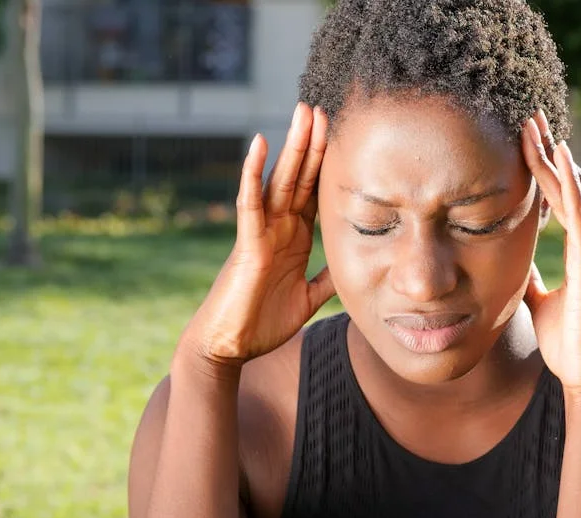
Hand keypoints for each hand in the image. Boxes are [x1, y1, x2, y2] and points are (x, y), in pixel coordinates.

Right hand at [178, 103, 335, 367]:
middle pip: (299, 177)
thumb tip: (352, 268)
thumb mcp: (308, 298)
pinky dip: (254, 173)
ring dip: (292, 146)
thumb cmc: (262, 323)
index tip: (344, 135)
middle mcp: (278, 228)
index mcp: (294, 238)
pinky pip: (251, 203)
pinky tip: (260, 144)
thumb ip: (327, 280)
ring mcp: (262, 232)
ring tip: (302, 112)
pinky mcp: (247, 244)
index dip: (329, 165)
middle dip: (313, 143)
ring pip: (279, 180)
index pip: (315, 193)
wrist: (228, 348)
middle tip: (323, 107)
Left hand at [520, 110, 580, 399]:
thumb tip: (513, 262)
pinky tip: (561, 162)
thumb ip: (531, 277)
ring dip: (556, 159)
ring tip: (537, 127)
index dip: (546, 167)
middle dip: (550, 150)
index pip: (563, 198)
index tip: (527, 138)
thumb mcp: (542, 300)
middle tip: (529, 115)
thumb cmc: (568, 344)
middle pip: (571, 186)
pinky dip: (571, 188)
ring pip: (576, 195)